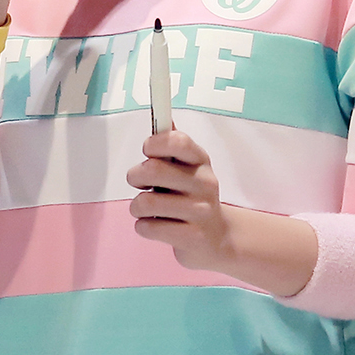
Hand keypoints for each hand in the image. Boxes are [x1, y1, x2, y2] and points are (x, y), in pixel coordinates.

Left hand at [127, 130, 229, 271]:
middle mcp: (204, 183)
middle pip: (153, 170)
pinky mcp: (192, 237)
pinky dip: (143, 227)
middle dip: (135, 176)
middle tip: (141, 184)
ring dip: (137, 207)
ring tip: (147, 209)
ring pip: (145, 202)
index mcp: (201, 161)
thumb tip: (163, 115)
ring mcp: (200, 212)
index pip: (177, 141)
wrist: (219, 239)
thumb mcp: (188, 168)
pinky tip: (155, 226)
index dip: (154, 143)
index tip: (148, 151)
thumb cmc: (193, 197)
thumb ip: (173, 145)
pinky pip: (148, 227)